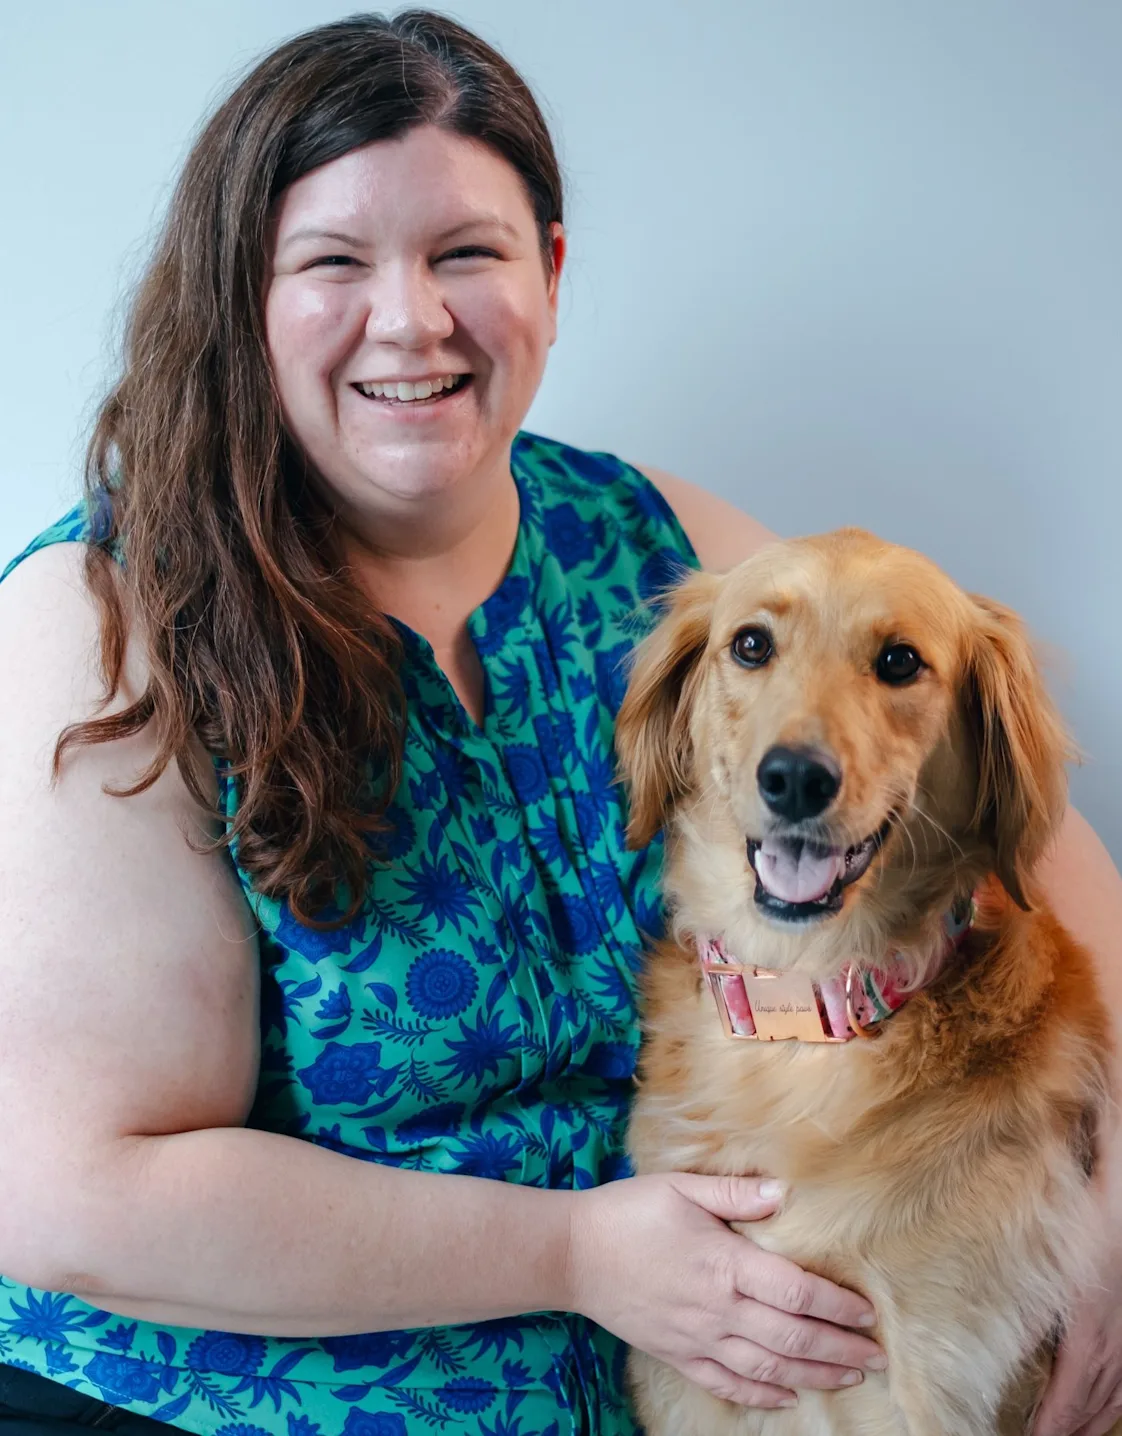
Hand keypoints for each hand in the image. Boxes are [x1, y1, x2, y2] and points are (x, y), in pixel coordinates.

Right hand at [566, 1171, 884, 1408]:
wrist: (572, 1253)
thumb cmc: (628, 1211)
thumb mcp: (682, 1187)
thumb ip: (735, 1192)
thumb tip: (784, 1194)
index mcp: (724, 1264)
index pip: (796, 1293)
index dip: (837, 1307)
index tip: (867, 1313)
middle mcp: (717, 1309)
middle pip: (791, 1339)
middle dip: (839, 1350)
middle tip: (877, 1357)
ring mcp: (698, 1338)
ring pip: (768, 1369)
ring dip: (814, 1376)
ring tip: (848, 1377)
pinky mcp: (678, 1354)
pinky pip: (727, 1384)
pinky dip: (762, 1396)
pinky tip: (788, 1398)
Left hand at [1032, 1243, 1121, 1435]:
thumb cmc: (1089, 1239)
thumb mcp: (1054, 1277)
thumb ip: (1029, 1314)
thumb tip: (1004, 1344)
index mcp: (1087, 1344)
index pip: (1067, 1403)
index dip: (1050, 1428)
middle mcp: (1113, 1354)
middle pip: (1090, 1410)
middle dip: (1068, 1431)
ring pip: (1113, 1402)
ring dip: (1091, 1424)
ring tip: (1073, 1435)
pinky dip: (1114, 1404)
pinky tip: (1108, 1406)